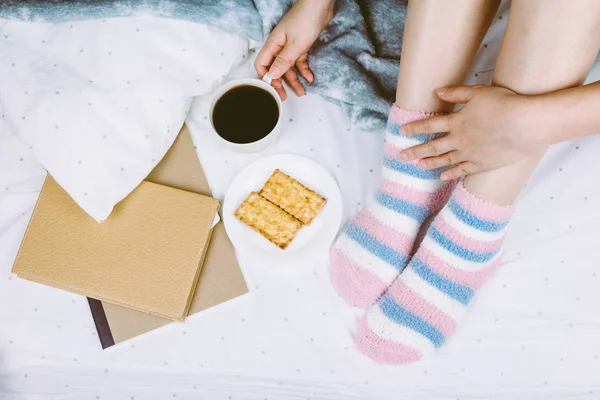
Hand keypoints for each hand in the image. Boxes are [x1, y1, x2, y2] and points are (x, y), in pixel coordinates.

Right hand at [254, 0, 333, 99]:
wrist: (320, 5)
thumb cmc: (305, 20)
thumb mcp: (295, 44)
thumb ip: (283, 61)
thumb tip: (271, 75)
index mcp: (273, 45)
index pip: (262, 65)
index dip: (266, 78)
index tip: (273, 90)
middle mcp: (279, 46)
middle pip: (276, 69)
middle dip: (280, 83)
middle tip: (285, 97)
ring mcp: (290, 46)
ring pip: (289, 67)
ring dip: (294, 80)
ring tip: (301, 92)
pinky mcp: (301, 45)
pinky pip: (300, 61)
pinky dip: (304, 70)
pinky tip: (310, 78)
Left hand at [398, 85, 549, 179]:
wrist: (527, 124)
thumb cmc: (505, 104)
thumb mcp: (479, 92)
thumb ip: (457, 93)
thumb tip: (438, 91)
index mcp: (457, 121)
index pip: (429, 126)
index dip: (414, 128)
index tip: (402, 132)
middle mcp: (459, 139)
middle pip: (432, 147)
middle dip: (414, 151)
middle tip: (401, 156)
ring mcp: (469, 154)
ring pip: (444, 160)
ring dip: (429, 163)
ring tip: (417, 165)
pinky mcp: (482, 164)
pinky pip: (461, 170)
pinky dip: (450, 174)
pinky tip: (442, 176)